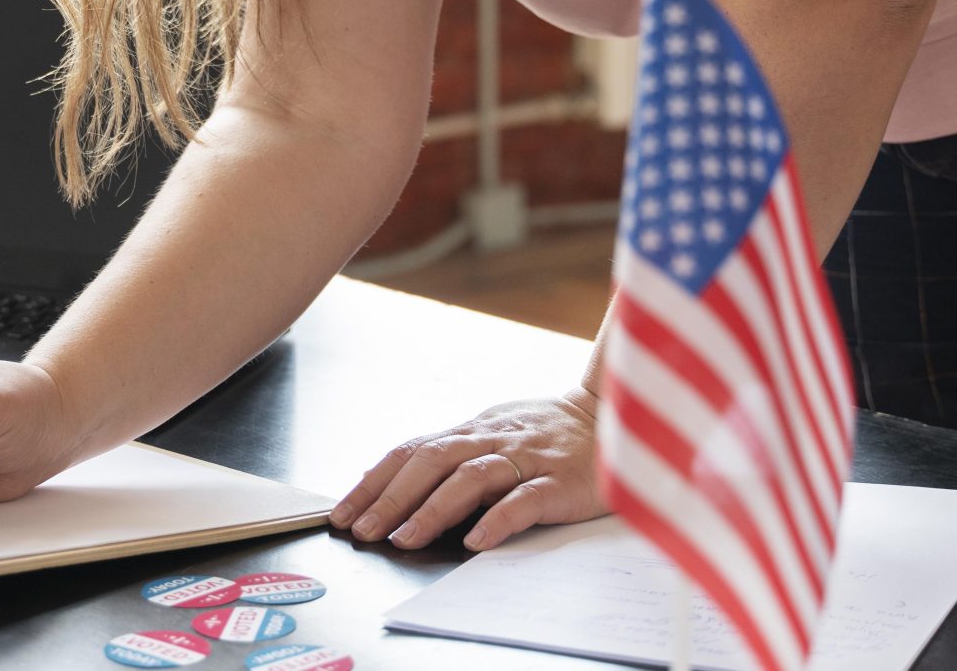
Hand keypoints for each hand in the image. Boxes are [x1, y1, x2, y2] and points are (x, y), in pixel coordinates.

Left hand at [331, 390, 607, 551]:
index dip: (374, 480)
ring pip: (471, 477)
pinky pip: (524, 499)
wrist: (613, 416)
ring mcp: (526, 458)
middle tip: (362, 529)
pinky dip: (497, 518)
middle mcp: (492, 439)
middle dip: (391, 496)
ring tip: (404, 538)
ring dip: (432, 508)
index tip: (343, 511)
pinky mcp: (560, 482)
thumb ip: (457, 454)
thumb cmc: (546, 432)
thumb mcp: (495, 433)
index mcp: (472, 430)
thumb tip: (399, 482)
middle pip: (431, 461)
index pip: (412, 450)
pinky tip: (475, 540)